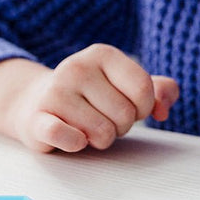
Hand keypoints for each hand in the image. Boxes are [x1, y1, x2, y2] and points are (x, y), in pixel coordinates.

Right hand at [13, 44, 178, 152]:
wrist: (38, 101)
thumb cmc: (95, 95)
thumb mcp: (130, 85)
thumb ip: (162, 91)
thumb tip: (162, 110)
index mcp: (104, 54)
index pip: (144, 89)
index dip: (144, 108)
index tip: (132, 108)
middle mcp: (77, 67)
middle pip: (125, 113)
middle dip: (122, 126)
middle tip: (105, 118)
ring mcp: (55, 92)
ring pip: (103, 132)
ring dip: (102, 139)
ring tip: (89, 126)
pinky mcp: (37, 119)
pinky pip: (71, 140)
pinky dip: (78, 145)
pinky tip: (73, 136)